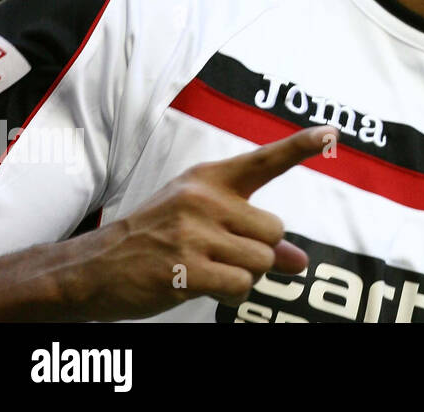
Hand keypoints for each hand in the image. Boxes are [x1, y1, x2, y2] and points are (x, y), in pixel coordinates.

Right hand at [68, 125, 335, 319]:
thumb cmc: (156, 239)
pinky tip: (200, 283)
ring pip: (262, 260)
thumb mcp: (202, 222)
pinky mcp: (185, 269)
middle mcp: (204, 199)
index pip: (265, 160)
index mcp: (209, 179)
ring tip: (207, 267)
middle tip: (221, 253)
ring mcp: (193, 233)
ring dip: (244, 274)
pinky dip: (230, 291)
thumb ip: (255, 235)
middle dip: (258, 251)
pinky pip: (241, 284)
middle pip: (275, 231)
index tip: (331, 133)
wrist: (92, 267)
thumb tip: (301, 261)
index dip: (301, 146)